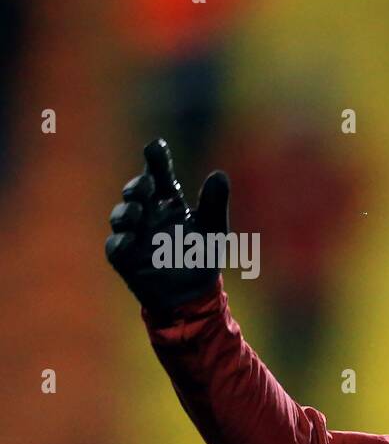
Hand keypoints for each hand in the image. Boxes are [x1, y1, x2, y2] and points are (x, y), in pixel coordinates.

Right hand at [105, 138, 229, 313]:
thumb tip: (219, 174)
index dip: (156, 160)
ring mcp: (134, 234)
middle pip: (135, 192)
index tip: (156, 147)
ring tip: (136, 213)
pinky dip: (120, 242)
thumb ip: (214, 203)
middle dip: (136, 187)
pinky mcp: (125, 258)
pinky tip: (129, 241)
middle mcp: (148, 214)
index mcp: (169, 203)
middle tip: (145, 186)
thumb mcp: (213, 230)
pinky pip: (116, 247)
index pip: (159, 176)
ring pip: (121, 216)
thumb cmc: (202, 258)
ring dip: (126, 212)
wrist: (194, 296)